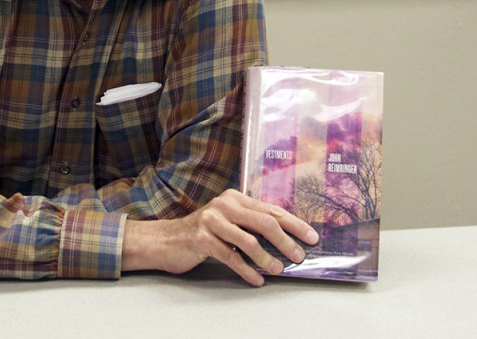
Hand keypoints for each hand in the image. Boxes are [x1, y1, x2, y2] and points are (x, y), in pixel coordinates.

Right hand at [121, 189, 318, 285]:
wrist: (165, 240)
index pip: (272, 210)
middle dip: (286, 241)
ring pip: (249, 240)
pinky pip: (231, 257)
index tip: (311, 237)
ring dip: (267, 258)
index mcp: (235, 198)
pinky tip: (256, 278)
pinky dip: (246, 270)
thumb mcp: (227, 222)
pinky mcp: (202, 238)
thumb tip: (285, 240)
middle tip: (299, 256)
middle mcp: (225, 205)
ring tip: (279, 270)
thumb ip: (250, 225)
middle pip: (264, 222)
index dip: (294, 224)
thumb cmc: (201, 234)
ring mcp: (212, 220)